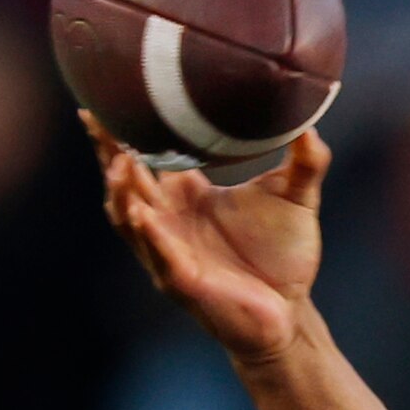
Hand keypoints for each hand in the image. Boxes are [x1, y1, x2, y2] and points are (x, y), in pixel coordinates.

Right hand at [94, 122, 325, 364]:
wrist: (293, 312)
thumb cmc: (285, 256)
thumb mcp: (296, 198)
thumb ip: (308, 162)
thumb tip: (313, 123)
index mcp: (186, 196)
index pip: (144, 157)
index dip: (121, 133)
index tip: (106, 96)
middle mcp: (169, 221)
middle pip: (125, 182)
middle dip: (108, 153)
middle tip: (96, 117)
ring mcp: (170, 251)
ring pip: (130, 218)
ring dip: (121, 191)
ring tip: (118, 162)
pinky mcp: (183, 281)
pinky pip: (159, 254)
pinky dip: (149, 234)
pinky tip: (141, 213)